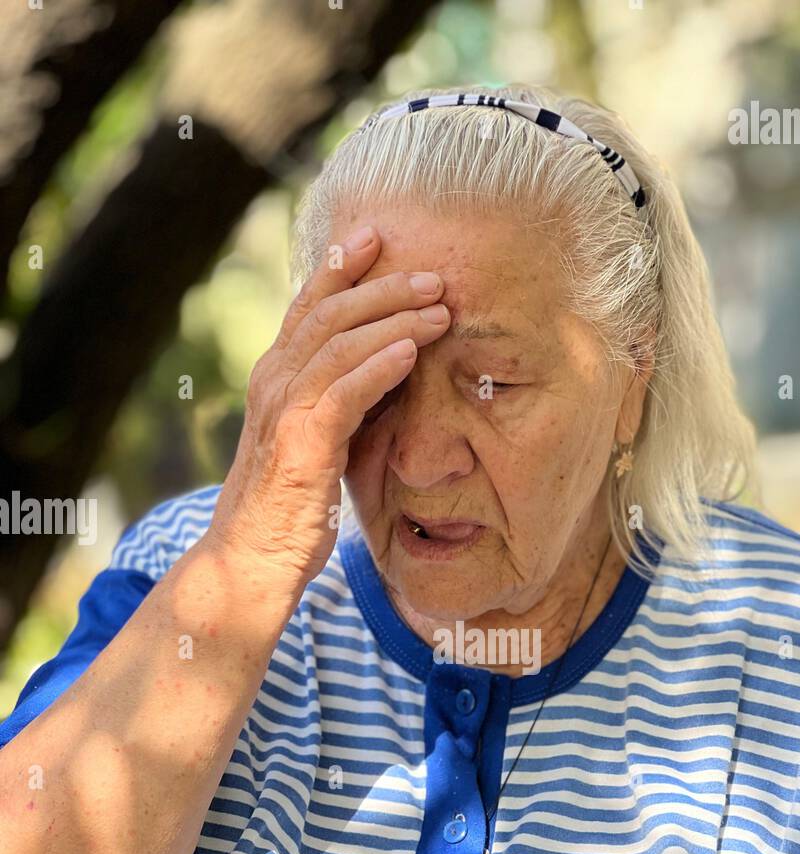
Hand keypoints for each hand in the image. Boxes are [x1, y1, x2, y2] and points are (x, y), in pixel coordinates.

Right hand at [206, 224, 450, 596]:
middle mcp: (274, 383)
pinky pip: (343, 393)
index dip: (342, 268)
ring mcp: (284, 411)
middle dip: (384, 286)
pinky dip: (379, 367)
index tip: (379, 237)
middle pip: (329, 313)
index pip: (309, 307)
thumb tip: (390, 371)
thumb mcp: (318, 442)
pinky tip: (411, 352)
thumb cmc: (290, 508)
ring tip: (439, 308)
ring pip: (338, 344)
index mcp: (276, 378)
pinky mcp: (301, 445)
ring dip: (393, 320)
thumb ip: (343, 403)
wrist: (251, 562)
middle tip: (435, 275)